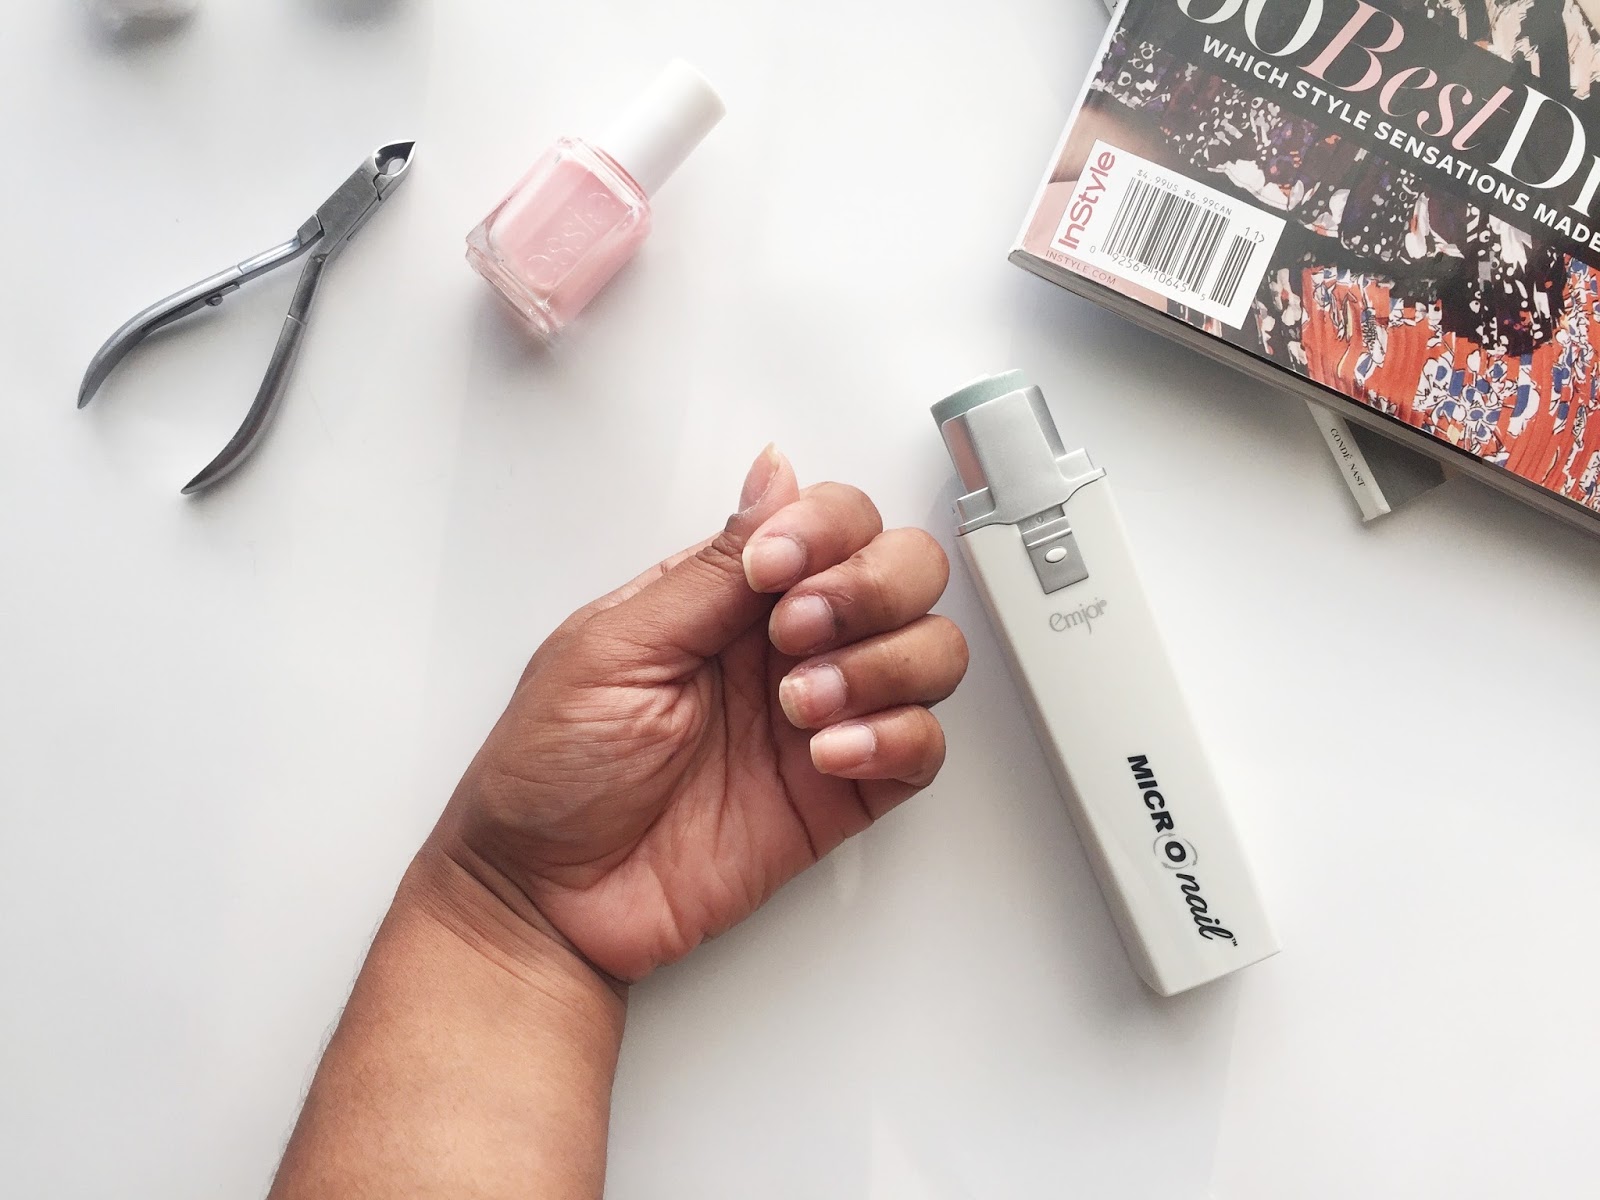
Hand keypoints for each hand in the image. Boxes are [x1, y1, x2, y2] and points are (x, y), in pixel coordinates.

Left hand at [427, 446, 967, 984]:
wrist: (547, 898)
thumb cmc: (551, 772)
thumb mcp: (614, 645)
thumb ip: (710, 565)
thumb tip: (775, 470)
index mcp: (730, 592)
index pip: (833, 518)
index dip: (827, 531)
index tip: (774, 575)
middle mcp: (789, 642)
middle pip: (905, 569)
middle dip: (871, 590)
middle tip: (798, 636)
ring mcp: (823, 714)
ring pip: (931, 649)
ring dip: (883, 665)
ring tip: (802, 708)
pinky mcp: (844, 789)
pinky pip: (923, 746)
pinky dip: (896, 738)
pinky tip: (828, 755)